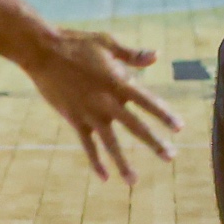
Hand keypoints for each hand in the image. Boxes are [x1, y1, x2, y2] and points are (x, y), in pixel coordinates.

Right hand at [19, 29, 179, 181]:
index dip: (164, 115)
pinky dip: (95, 162)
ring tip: (134, 181)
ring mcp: (90, 114)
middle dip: (154, 143)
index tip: (179, 128)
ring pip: (111, 144)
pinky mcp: (74, 120)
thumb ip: (132, 55)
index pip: (148, 102)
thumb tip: (156, 56)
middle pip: (136, 127)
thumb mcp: (107, 43)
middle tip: (171, 157)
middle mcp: (107, 102)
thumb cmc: (76, 43)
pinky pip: (87, 145)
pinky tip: (104, 177)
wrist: (43, 52)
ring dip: (123, 163)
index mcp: (118, 82)